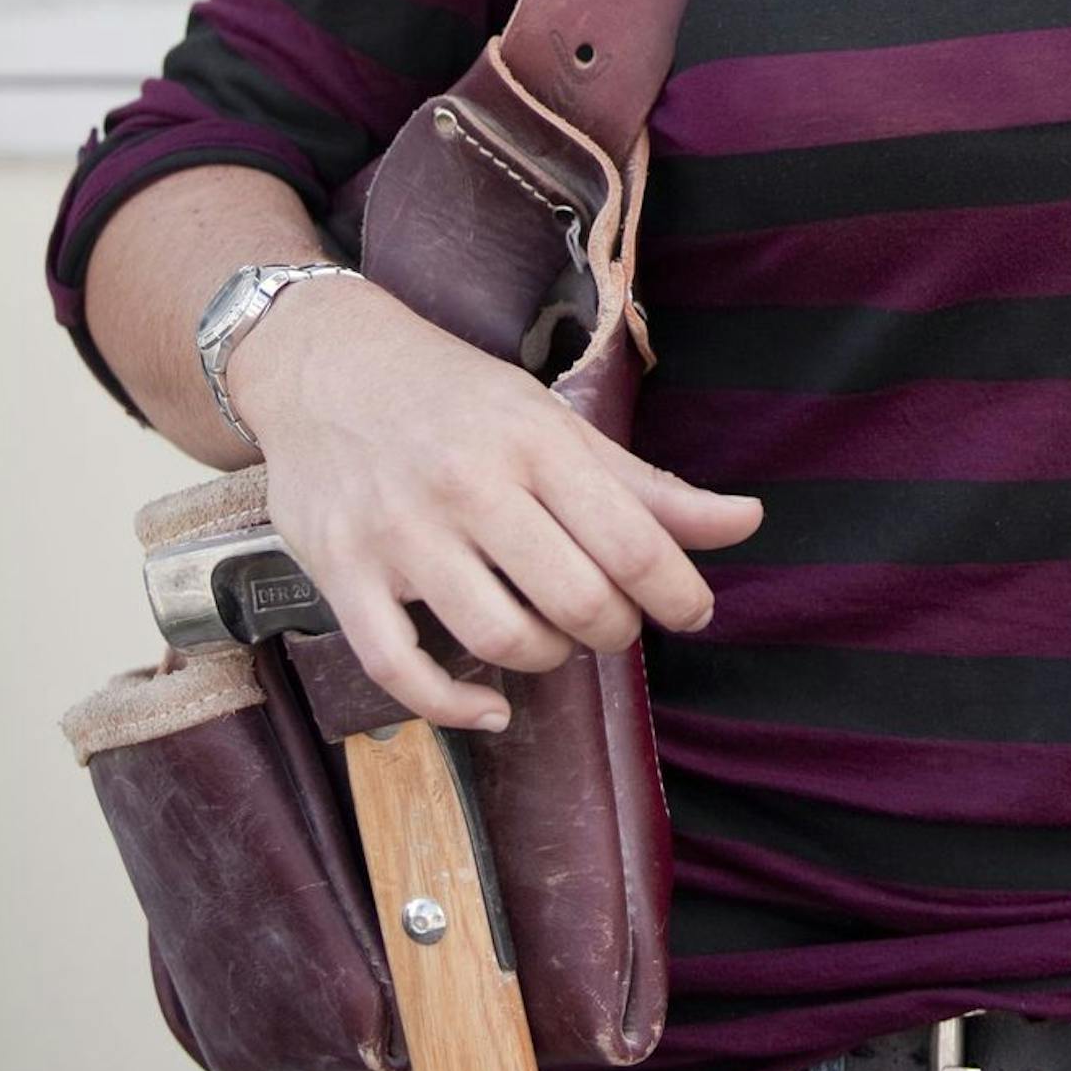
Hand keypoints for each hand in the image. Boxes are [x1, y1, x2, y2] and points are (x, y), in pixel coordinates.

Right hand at [229, 269, 763, 734]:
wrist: (324, 363)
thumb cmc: (456, 397)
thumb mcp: (554, 422)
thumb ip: (647, 487)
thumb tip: (746, 523)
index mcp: (534, 441)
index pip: (631, 541)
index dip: (677, 594)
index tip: (691, 612)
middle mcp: (470, 486)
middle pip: (576, 599)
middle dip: (614, 630)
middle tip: (613, 622)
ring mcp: (401, 534)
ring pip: (500, 638)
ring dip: (547, 660)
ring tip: (553, 638)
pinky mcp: (342, 574)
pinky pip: (400, 670)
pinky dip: (454, 707)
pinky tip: (491, 707)